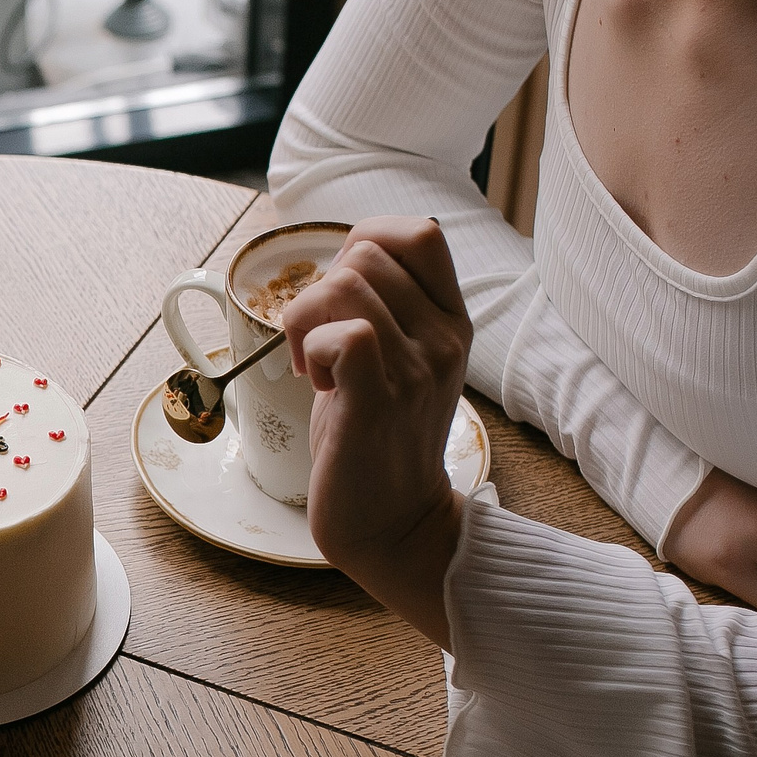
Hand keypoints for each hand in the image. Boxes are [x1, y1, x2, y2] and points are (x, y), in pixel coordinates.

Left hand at [280, 217, 474, 647]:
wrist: (393, 523)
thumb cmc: (377, 438)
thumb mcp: (395, 359)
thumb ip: (382, 306)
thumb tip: (344, 255)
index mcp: (450, 321)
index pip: (419, 232)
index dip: (361, 244)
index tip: (341, 298)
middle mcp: (443, 338)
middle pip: (363, 254)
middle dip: (320, 291)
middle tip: (319, 347)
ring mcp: (417, 369)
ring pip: (343, 286)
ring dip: (305, 323)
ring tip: (316, 369)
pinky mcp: (379, 400)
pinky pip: (343, 333)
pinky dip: (311, 348)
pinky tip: (316, 383)